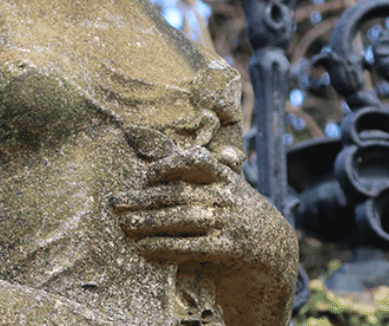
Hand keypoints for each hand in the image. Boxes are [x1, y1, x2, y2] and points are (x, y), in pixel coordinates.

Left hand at [111, 146, 243, 265]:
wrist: (274, 247)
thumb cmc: (235, 210)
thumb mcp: (225, 185)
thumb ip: (197, 170)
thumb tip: (147, 138)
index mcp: (225, 178)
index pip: (196, 162)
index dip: (169, 165)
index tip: (145, 176)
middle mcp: (227, 197)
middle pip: (178, 194)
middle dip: (143, 198)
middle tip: (114, 202)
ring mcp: (229, 223)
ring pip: (181, 219)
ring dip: (149, 221)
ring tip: (124, 223)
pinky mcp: (228, 249)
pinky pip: (190, 246)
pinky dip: (164, 246)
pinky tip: (143, 247)